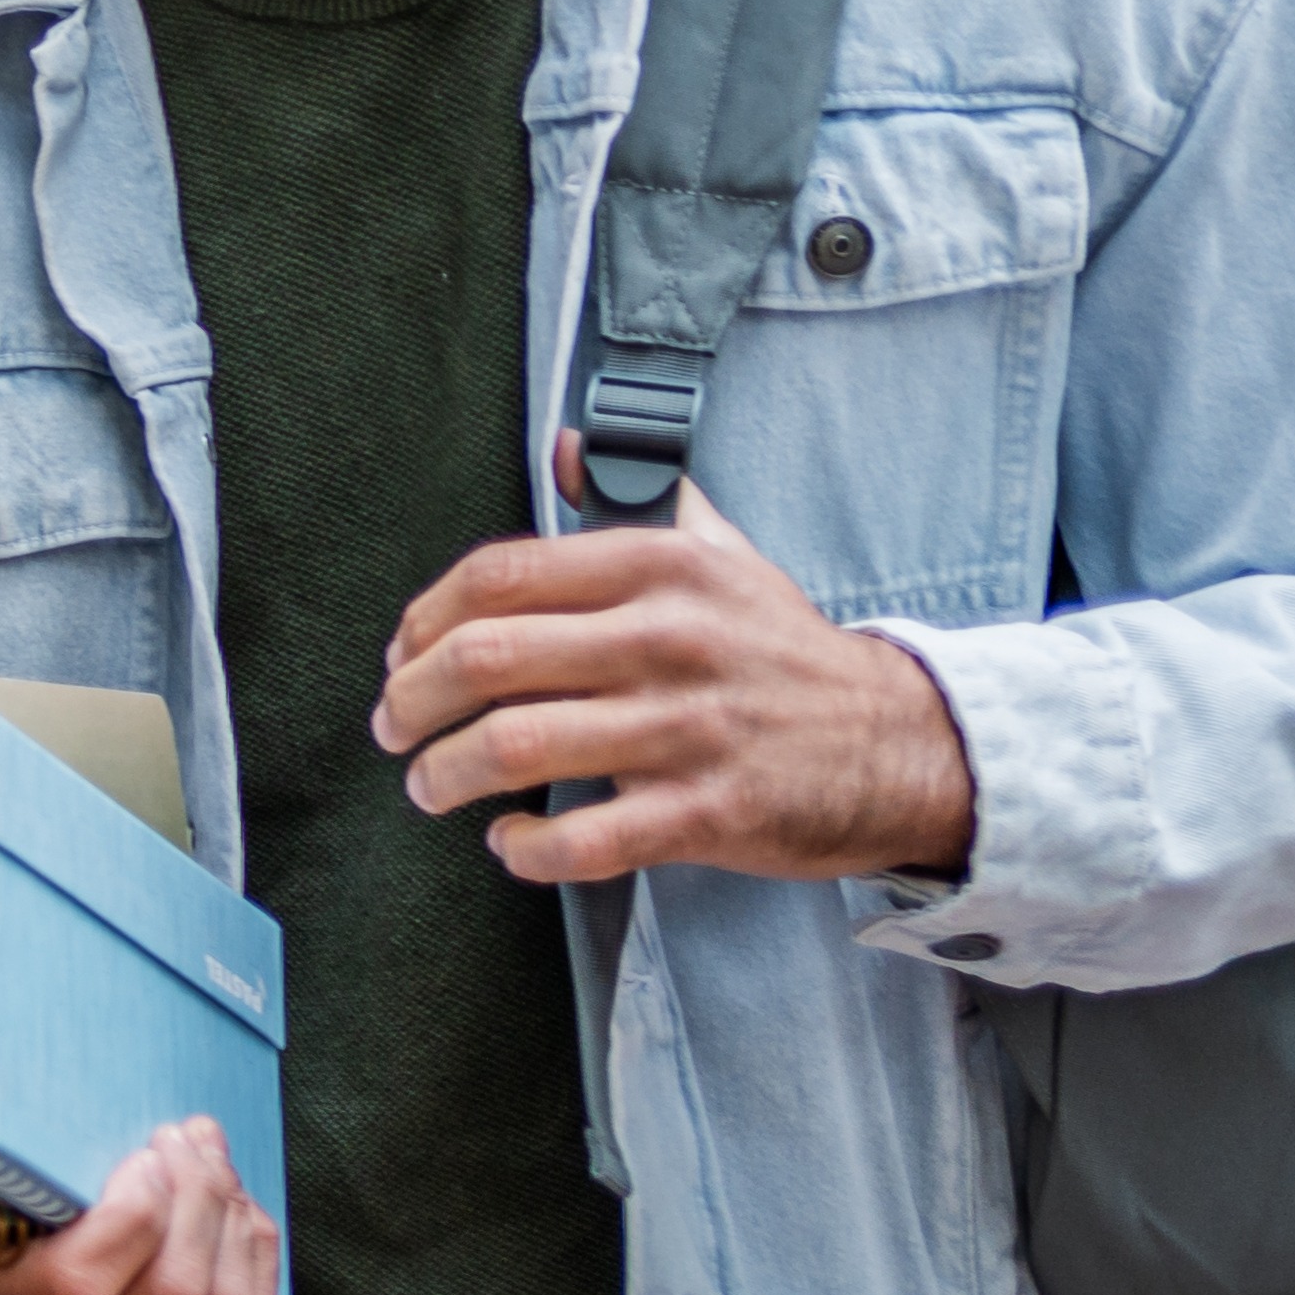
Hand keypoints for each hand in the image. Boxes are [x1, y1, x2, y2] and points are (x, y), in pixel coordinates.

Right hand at [0, 1119, 281, 1294]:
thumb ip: (32, 1170)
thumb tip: (143, 1136)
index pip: (79, 1284)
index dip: (136, 1214)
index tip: (147, 1154)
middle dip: (199, 1199)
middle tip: (190, 1139)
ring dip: (231, 1222)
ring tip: (212, 1163)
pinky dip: (252, 1259)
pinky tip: (235, 1212)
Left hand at [374, 444, 974, 885]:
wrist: (901, 742)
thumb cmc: (784, 652)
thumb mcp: (723, 555)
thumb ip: (638, 502)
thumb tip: (567, 447)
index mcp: (660, 569)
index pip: (497, 577)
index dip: (423, 620)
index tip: (401, 655)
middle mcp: (668, 640)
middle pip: (485, 658)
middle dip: (409, 700)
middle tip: (393, 728)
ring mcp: (687, 729)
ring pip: (515, 748)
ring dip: (444, 775)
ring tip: (429, 786)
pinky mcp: (708, 812)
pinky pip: (581, 838)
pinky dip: (523, 848)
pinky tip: (508, 841)